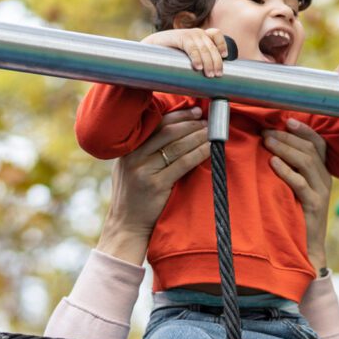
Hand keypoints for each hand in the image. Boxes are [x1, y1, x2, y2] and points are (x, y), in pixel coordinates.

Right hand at [97, 107, 209, 264]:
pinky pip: (183, 163)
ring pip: (177, 146)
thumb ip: (144, 152)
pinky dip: (199, 153)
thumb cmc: (133, 198)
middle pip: (168, 132)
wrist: (126, 227)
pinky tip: (210, 149)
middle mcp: (134, 157)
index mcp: (128, 150)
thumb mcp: (130, 170)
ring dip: (198, 136)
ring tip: (212, 132)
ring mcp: (144, 171)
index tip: (195, 111)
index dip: (178, 116)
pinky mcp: (156, 185)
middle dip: (191, 123)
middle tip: (208, 120)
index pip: (155, 124)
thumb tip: (176, 131)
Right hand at [142, 28, 227, 77]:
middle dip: (216, 61)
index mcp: (199, 36)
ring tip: (209, 75)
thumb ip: (199, 60)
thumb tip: (212, 76)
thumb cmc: (171, 58)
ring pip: (204, 49)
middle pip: (212, 46)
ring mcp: (188, 34)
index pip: (216, 34)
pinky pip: (192, 48)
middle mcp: (196, 33)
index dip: (222, 44)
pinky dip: (196, 58)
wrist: (149, 52)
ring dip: (208, 62)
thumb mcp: (188, 58)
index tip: (225, 56)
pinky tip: (197, 67)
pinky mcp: (179, 37)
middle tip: (217, 75)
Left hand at [262, 119, 330, 271]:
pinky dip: (286, 171)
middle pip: (310, 149)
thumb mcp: (294, 191)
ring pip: (306, 162)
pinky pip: (300, 183)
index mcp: (322, 174)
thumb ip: (289, 172)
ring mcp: (321, 192)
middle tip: (266, 132)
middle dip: (287, 137)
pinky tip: (273, 163)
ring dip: (285, 149)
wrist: (307, 250)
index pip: (318, 144)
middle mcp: (325, 180)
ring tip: (267, 142)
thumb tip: (268, 151)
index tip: (287, 120)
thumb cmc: (295, 218)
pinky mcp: (315, 205)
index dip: (305, 130)